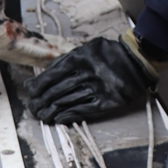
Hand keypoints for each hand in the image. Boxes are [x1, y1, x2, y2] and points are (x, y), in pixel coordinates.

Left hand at [24, 35, 157, 124]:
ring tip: (42, 115)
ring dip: (51, 111)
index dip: (38, 84)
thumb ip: (68, 58)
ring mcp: (97, 88)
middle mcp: (87, 73)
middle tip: (32, 106)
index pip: (52, 74)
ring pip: (67, 102)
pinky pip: (83, 110)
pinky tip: (59, 118)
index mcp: (80, 57)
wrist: (137, 62)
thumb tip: (47, 72)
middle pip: (57, 90)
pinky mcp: (106, 101)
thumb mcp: (87, 48)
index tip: (30, 91)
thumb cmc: (109, 54)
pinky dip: (68, 115)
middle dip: (41, 100)